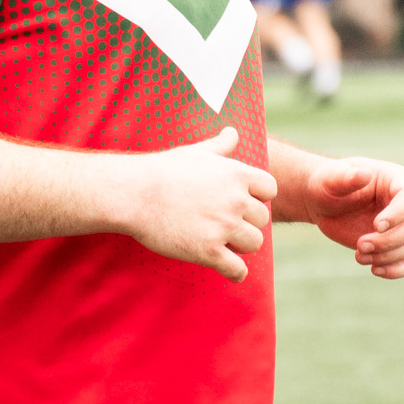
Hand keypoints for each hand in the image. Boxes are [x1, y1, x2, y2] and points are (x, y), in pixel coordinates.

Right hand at [116, 127, 275, 282]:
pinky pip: (238, 270)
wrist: (134, 194)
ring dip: (242, 245)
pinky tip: (227, 268)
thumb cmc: (163, 170)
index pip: (269, 190)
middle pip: (263, 219)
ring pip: (254, 243)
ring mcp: (224, 227)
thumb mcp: (196, 152)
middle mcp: (235, 201)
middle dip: (247, 222)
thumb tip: (233, 131)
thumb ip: (220, 145)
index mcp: (237, 174)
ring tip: (224, 243)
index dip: (257, 197)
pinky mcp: (209, 251)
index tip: (240, 202)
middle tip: (226, 224)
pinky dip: (236, 272)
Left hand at [302, 156, 403, 278]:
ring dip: (387, 256)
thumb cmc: (328, 183)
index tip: (376, 226)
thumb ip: (346, 176)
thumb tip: (364, 175)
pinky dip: (396, 270)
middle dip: (387, 241)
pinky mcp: (396, 244)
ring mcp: (403, 225)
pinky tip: (374, 269)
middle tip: (359, 245)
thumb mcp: (331, 178)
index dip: (398, 214)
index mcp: (395, 179)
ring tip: (359, 255)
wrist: (323, 202)